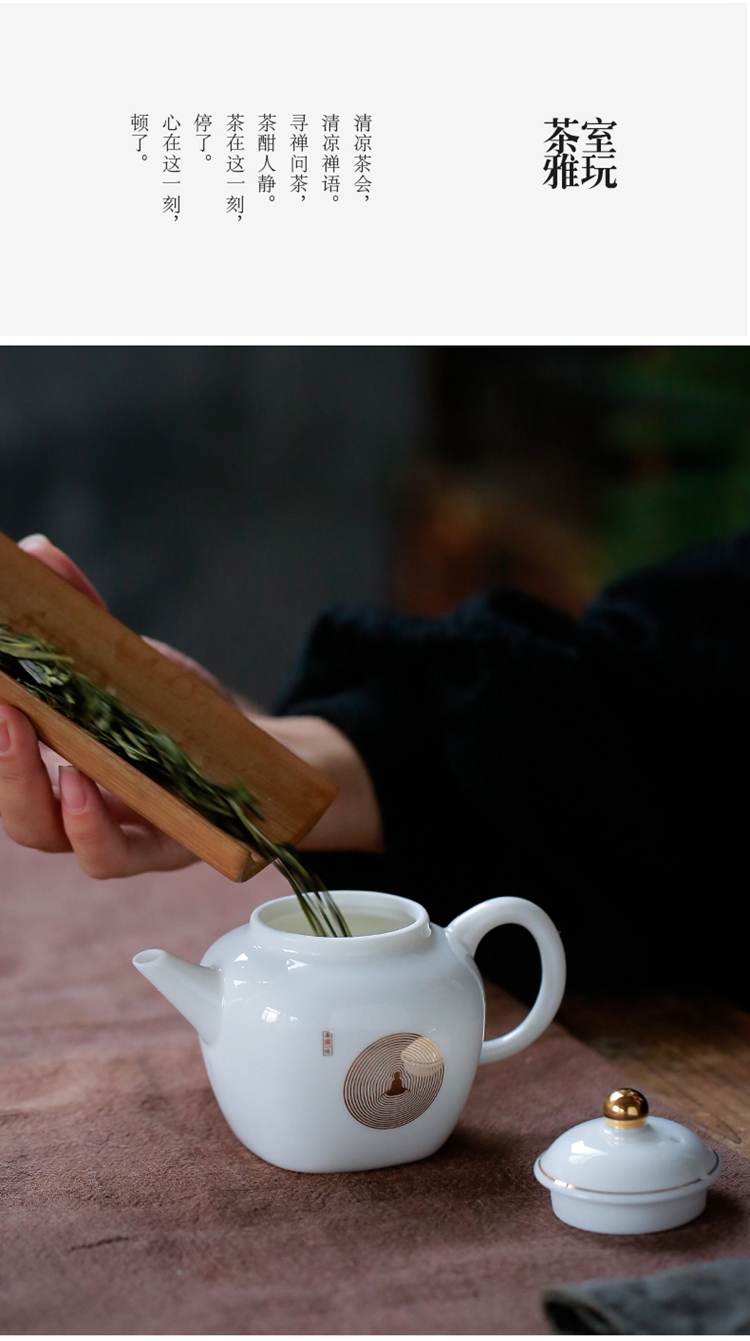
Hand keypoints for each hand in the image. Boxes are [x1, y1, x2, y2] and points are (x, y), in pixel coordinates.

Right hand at [0, 535, 201, 876]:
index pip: (4, 747)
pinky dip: (93, 829)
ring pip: (48, 835)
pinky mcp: (161, 845)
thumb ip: (83, 613)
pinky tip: (86, 790)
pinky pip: (115, 855)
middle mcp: (74, 801)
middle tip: (2, 718)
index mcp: (55, 755)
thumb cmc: (184, 716)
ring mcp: (114, 828)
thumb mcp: (133, 659)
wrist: (262, 760)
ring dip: (32, 798)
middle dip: (1, 763)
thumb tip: (40, 550)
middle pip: (15, 804)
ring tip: (47, 761)